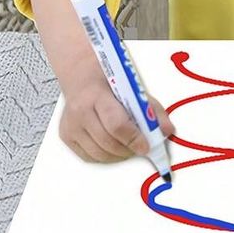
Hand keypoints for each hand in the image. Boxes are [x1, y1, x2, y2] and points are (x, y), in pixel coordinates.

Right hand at [60, 76, 174, 163]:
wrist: (81, 76)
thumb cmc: (108, 81)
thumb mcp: (133, 88)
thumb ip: (152, 110)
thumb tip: (167, 131)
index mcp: (97, 95)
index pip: (116, 124)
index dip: (133, 139)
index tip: (146, 146)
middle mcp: (80, 111)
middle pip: (108, 142)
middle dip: (128, 149)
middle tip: (140, 148)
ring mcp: (70, 125)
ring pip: (98, 153)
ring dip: (118, 155)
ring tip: (129, 147)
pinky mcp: (66, 136)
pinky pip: (88, 156)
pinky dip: (104, 156)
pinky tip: (113, 147)